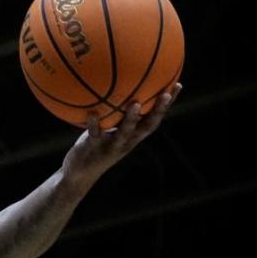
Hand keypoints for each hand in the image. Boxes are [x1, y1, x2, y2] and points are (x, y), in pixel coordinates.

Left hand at [62, 84, 180, 188]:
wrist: (79, 173)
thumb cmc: (96, 144)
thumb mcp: (109, 128)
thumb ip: (116, 112)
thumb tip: (119, 84)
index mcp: (133, 135)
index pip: (154, 118)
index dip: (166, 105)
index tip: (178, 86)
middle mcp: (126, 141)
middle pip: (147, 127)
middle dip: (158, 111)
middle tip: (166, 95)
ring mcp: (111, 146)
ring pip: (124, 133)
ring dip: (131, 119)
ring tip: (135, 104)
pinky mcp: (94, 149)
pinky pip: (95, 135)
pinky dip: (94, 124)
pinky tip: (91, 113)